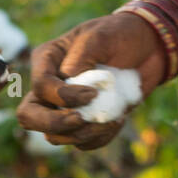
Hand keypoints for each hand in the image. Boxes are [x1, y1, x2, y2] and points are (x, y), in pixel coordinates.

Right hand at [16, 14, 167, 150]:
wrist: (147, 49)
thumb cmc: (120, 35)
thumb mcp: (100, 37)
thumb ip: (81, 57)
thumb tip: (66, 81)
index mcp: (47, 61)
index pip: (40, 87)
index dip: (63, 97)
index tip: (93, 93)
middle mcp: (50, 87)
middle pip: (30, 117)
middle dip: (55, 124)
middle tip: (82, 121)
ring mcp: (65, 108)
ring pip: (55, 136)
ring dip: (84, 134)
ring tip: (113, 119)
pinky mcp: (84, 122)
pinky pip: (82, 142)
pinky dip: (100, 138)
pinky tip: (118, 120)